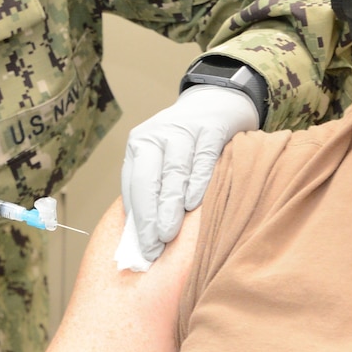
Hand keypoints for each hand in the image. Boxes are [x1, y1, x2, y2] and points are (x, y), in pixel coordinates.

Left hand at [118, 85, 258, 268]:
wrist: (218, 102)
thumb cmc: (188, 143)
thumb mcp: (163, 159)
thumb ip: (154, 190)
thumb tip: (145, 238)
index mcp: (140, 145)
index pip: (133, 186)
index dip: (136, 220)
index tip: (141, 250)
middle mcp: (157, 134)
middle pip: (148, 179)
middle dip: (149, 217)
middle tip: (152, 248)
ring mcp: (184, 129)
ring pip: (174, 172)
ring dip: (170, 206)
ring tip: (168, 234)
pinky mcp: (212, 128)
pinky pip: (203, 159)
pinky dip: (198, 182)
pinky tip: (193, 204)